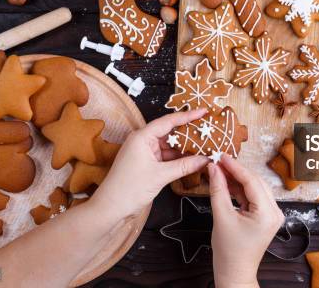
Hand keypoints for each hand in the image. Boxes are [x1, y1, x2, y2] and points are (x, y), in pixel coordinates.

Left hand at [91, 109, 209, 220]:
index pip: (168, 121)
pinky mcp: (146, 163)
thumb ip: (185, 166)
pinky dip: (178, 157)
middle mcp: (143, 140)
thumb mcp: (161, 175)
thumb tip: (205, 159)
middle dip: (188, 132)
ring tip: (204, 145)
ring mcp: (144, 152)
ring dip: (185, 147)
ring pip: (169, 145)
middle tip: (207, 130)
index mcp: (142, 137)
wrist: (111, 208)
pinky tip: (192, 159)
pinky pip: (166, 156)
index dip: (188, 116)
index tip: (203, 111)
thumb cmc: (129, 188)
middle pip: (170, 132)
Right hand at [208, 154, 284, 287]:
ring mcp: (272, 214)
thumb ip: (218, 189)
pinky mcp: (265, 216)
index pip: (251, 181)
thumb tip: (214, 168)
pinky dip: (239, 190)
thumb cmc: (229, 251)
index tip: (221, 156)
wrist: (234, 273)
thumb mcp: (221, 217)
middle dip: (236, 171)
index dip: (235, 167)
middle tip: (218, 162)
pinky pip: (253, 197)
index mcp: (268, 213)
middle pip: (255, 182)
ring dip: (237, 179)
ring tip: (219, 171)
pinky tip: (226, 183)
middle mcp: (275, 212)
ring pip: (254, 188)